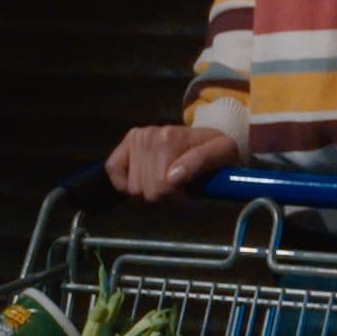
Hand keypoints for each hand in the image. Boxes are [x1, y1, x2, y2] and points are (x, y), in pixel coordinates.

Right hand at [107, 124, 240, 202]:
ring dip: (150, 192)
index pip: (162, 187)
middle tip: (180, 190)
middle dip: (165, 197)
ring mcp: (137, 137)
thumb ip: (201, 161)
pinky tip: (143, 180)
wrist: (211, 136)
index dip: (177, 200)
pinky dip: (125, 182)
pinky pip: (113, 169)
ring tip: (167, 184)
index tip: (190, 197)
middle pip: (147, 191)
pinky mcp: (127, 142)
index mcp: (171, 138)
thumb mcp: (223, 152)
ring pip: (133, 188)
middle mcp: (149, 135)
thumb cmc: (219, 149)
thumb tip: (172, 177)